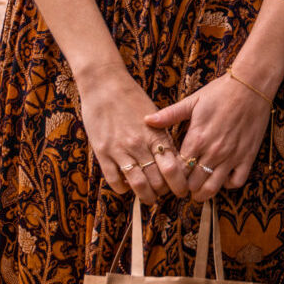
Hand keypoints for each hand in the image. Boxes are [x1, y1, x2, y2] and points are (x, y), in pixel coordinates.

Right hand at [75, 64, 191, 205]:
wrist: (104, 84)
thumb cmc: (131, 97)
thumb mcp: (153, 115)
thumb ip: (162, 136)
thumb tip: (172, 159)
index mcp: (156, 134)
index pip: (174, 167)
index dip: (180, 183)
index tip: (181, 189)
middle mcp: (140, 144)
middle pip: (158, 180)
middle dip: (164, 192)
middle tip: (166, 195)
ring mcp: (120, 149)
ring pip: (138, 184)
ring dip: (146, 196)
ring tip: (149, 199)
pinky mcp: (102, 152)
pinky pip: (114, 179)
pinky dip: (122, 188)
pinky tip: (126, 187)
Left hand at [143, 74, 271, 199]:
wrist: (251, 86)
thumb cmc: (220, 92)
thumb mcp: (192, 101)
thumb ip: (169, 114)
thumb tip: (146, 120)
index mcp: (196, 138)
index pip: (178, 170)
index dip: (172, 176)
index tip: (170, 175)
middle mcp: (213, 151)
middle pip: (193, 183)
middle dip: (185, 187)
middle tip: (182, 186)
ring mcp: (231, 156)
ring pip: (213, 188)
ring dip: (202, 193)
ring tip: (197, 192)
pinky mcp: (247, 157)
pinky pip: (236, 182)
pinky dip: (227, 184)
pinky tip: (221, 178)